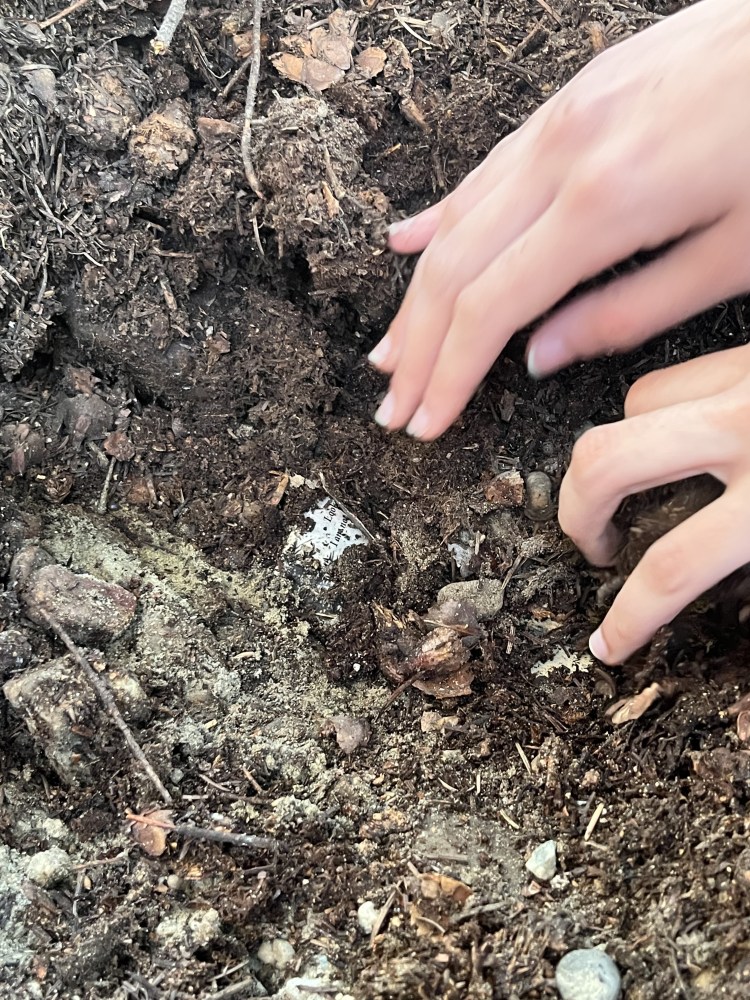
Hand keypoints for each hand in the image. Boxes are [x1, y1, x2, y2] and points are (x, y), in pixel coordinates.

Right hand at [370, 0, 749, 439]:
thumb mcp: (738, 255)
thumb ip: (630, 313)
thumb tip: (542, 356)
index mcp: (605, 204)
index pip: (490, 306)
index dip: (449, 373)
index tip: (426, 419)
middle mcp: (564, 153)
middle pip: (455, 265)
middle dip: (417, 344)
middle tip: (393, 403)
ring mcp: (563, 116)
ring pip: (460, 217)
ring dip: (419, 292)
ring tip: (392, 348)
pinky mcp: (574, 95)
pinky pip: (487, 168)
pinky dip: (442, 216)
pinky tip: (408, 244)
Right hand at [559, 344, 749, 664]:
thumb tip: (723, 625)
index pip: (675, 567)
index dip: (630, 617)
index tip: (611, 641)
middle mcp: (748, 427)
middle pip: (607, 462)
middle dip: (579, 512)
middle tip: (594, 544)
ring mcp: (746, 380)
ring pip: (630, 407)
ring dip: (617, 454)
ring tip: (632, 488)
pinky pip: (675, 375)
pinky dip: (656, 411)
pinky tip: (675, 437)